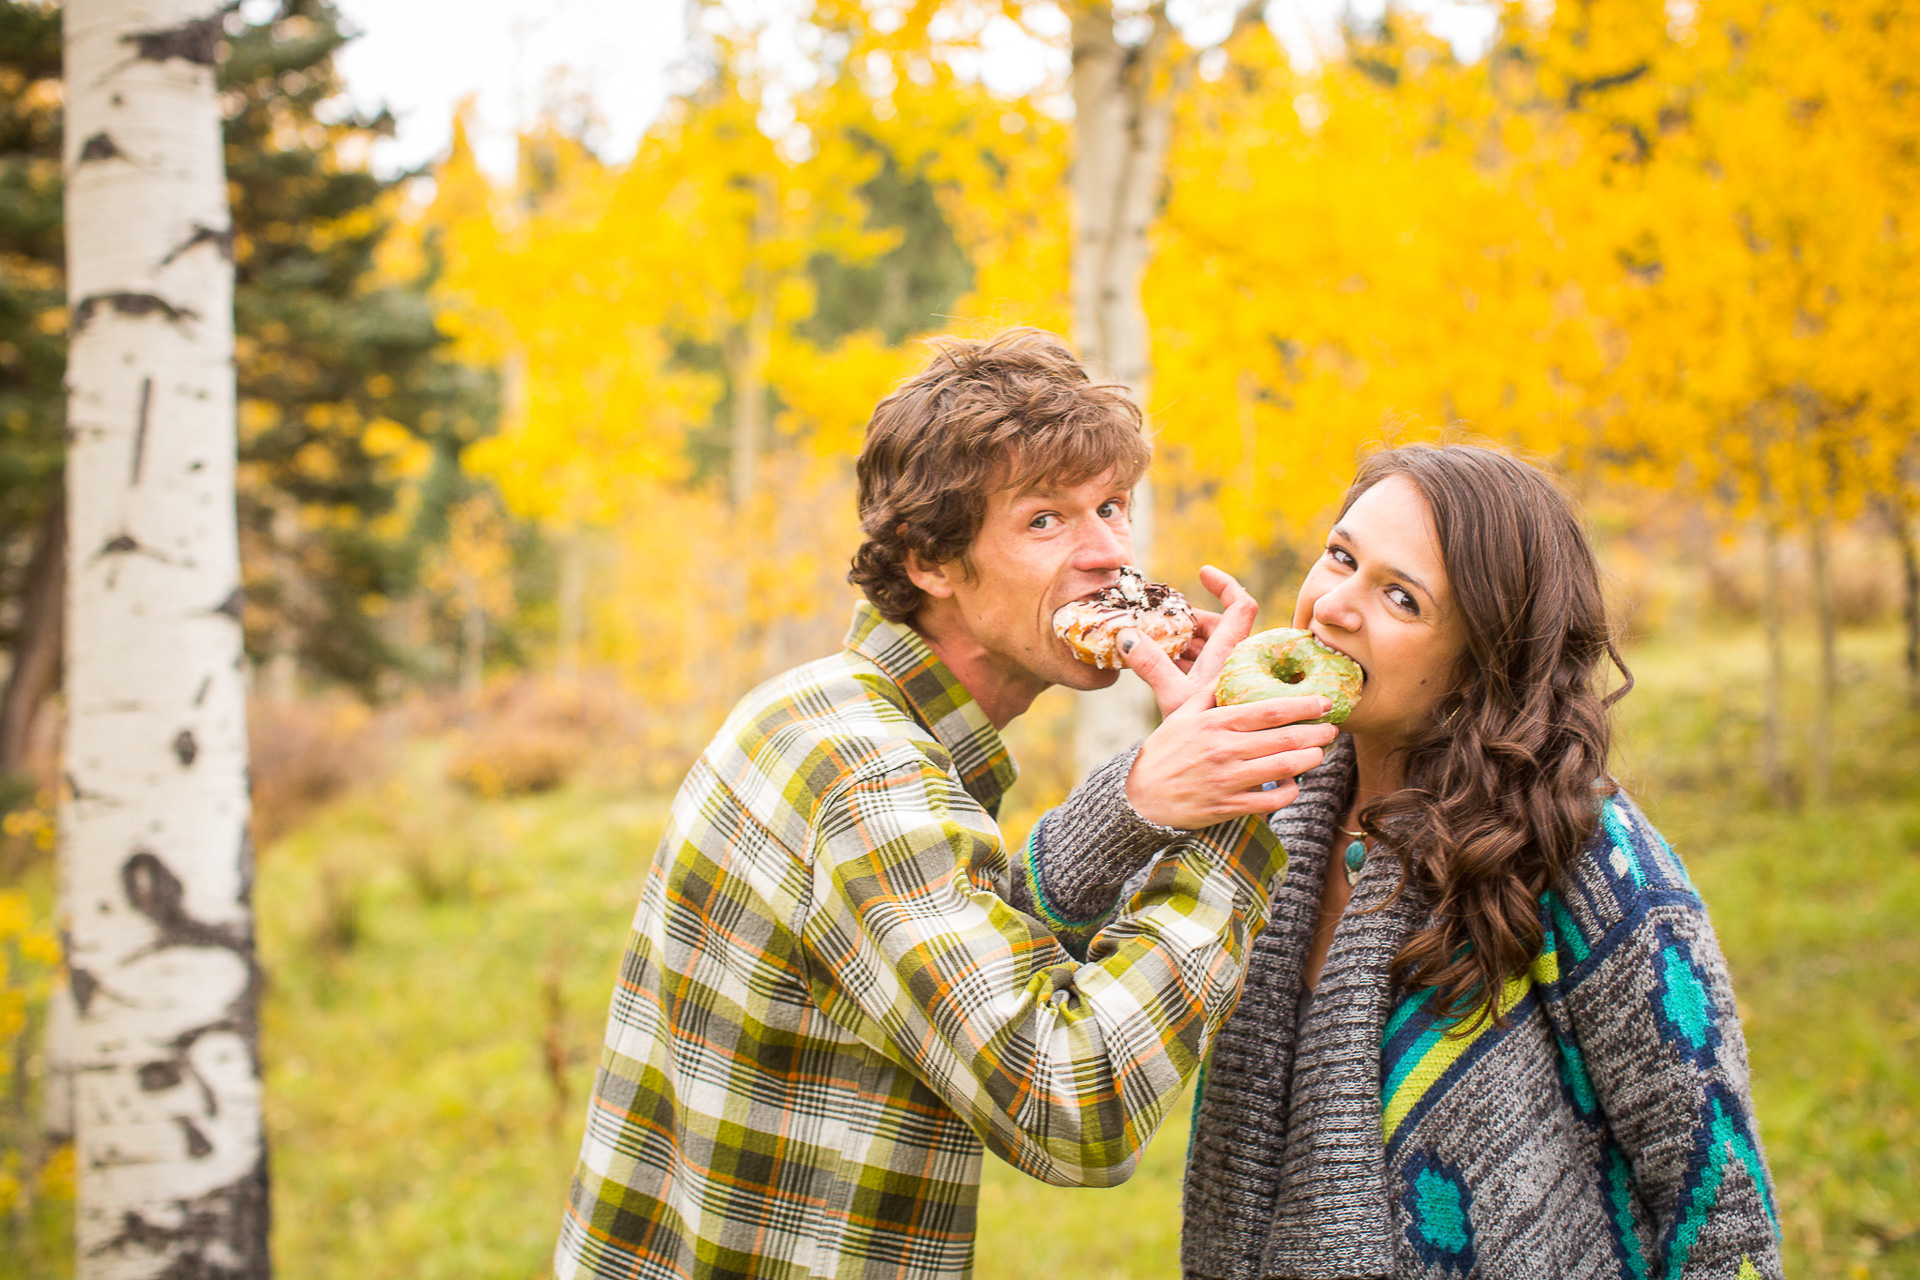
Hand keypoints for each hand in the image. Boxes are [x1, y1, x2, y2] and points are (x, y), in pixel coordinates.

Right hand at [1118, 565, 1335, 828]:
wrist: (1139, 799)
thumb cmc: (1163, 754)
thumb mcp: (1180, 716)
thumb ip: (1207, 693)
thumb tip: (1231, 669)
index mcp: (1213, 724)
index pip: (1267, 710)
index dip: (1301, 705)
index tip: (1323, 702)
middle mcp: (1222, 750)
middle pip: (1282, 738)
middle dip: (1314, 732)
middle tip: (1332, 729)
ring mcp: (1226, 780)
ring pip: (1282, 768)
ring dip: (1308, 759)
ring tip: (1319, 752)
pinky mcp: (1228, 807)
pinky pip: (1270, 801)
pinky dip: (1288, 792)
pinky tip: (1293, 784)